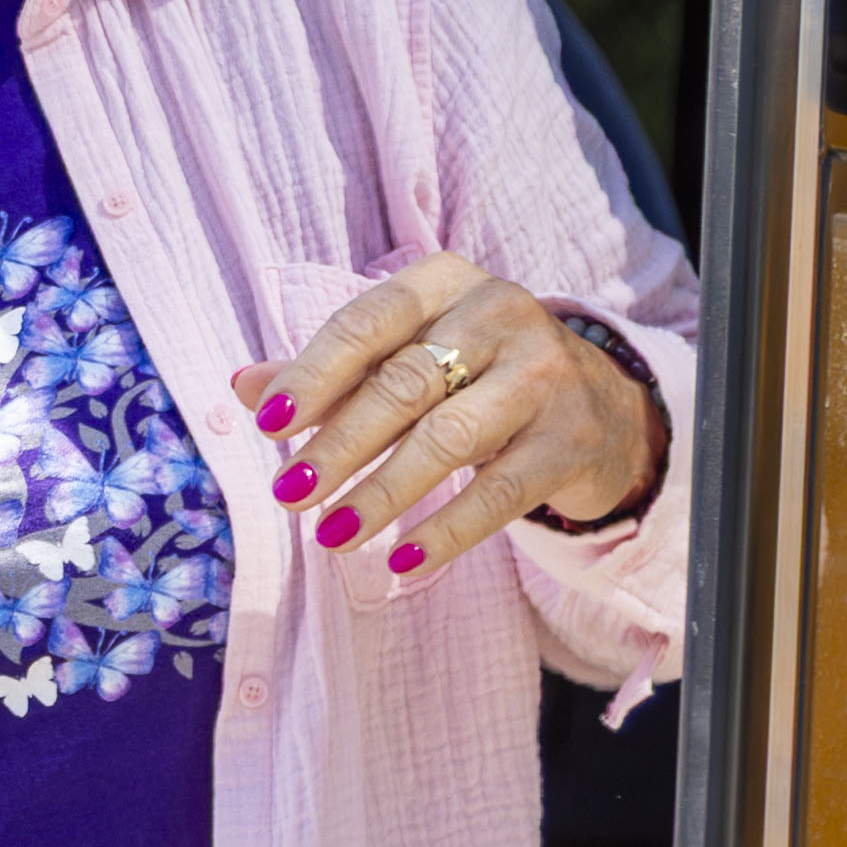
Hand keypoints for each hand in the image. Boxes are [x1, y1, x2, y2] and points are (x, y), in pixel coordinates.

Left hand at [231, 256, 667, 599]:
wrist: (603, 405)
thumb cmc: (477, 374)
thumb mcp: (409, 355)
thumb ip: (332, 372)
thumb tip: (243, 388)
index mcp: (445, 282)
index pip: (367, 322)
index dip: (314, 374)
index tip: (267, 424)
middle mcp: (499, 314)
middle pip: (404, 383)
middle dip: (338, 444)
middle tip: (288, 493)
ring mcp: (543, 375)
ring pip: (449, 438)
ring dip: (382, 492)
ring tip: (331, 535)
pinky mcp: (572, 439)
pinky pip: (500, 493)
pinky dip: (446, 532)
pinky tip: (401, 563)